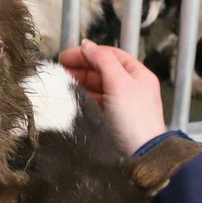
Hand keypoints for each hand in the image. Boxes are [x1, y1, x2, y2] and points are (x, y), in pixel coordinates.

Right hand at [58, 39, 167, 153]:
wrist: (140, 157)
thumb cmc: (134, 120)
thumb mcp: (120, 83)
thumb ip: (103, 60)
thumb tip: (88, 45)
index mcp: (139, 75)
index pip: (112, 55)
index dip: (89, 52)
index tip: (68, 56)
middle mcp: (132, 88)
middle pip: (103, 70)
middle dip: (82, 67)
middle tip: (61, 69)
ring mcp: (122, 106)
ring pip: (98, 87)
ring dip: (80, 83)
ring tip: (63, 84)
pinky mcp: (112, 121)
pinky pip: (95, 104)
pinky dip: (83, 99)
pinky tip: (72, 100)